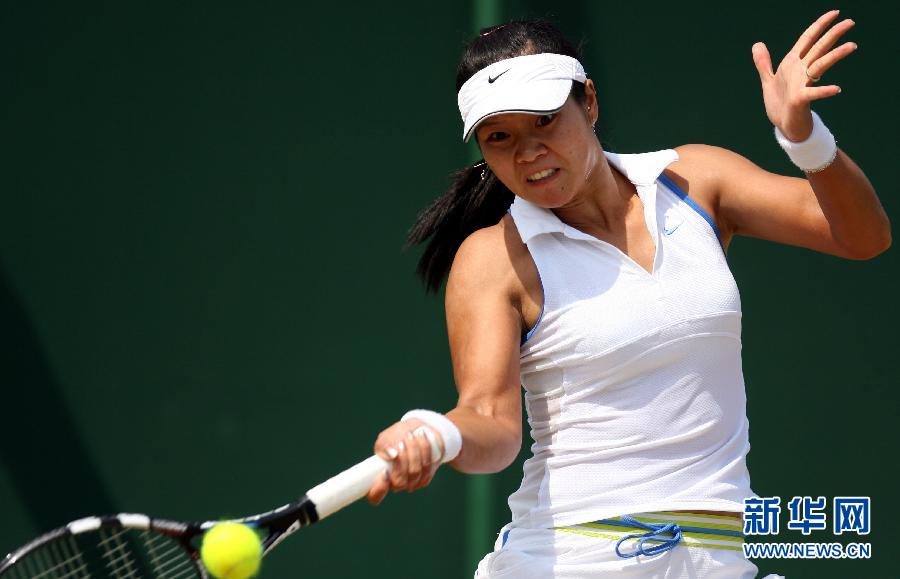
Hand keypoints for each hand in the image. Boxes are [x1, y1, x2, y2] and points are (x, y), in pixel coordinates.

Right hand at [366, 418, 444, 505]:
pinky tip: (421, 437)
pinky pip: (427, 468)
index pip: (375, 496)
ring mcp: (411, 483)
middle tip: (401, 442)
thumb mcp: (385, 438)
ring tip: (411, 435)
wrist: (417, 431)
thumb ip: (384, 446)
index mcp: (380, 479)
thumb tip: (392, 455)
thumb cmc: (396, 436)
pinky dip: (425, 451)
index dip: (379, 489)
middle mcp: (395, 484)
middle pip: (399, 482)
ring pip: (414, 473)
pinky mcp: (425, 478)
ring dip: (414, 452)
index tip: (384, 472)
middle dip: (401, 460)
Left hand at [752, 10, 857, 141]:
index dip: (819, 25)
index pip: (808, 39)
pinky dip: (824, 91)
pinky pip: (813, 94)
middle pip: (819, 48)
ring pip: (820, 65)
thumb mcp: (768, 80)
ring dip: (835, 55)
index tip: (835, 13)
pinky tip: (836, 89)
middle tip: (850, 22)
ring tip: (852, 45)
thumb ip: (763, 63)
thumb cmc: (779, 104)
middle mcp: (800, 71)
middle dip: (833, 34)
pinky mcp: (800, 99)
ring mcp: (802, 84)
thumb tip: (757, 44)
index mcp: (792, 64)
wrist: (782, 125)